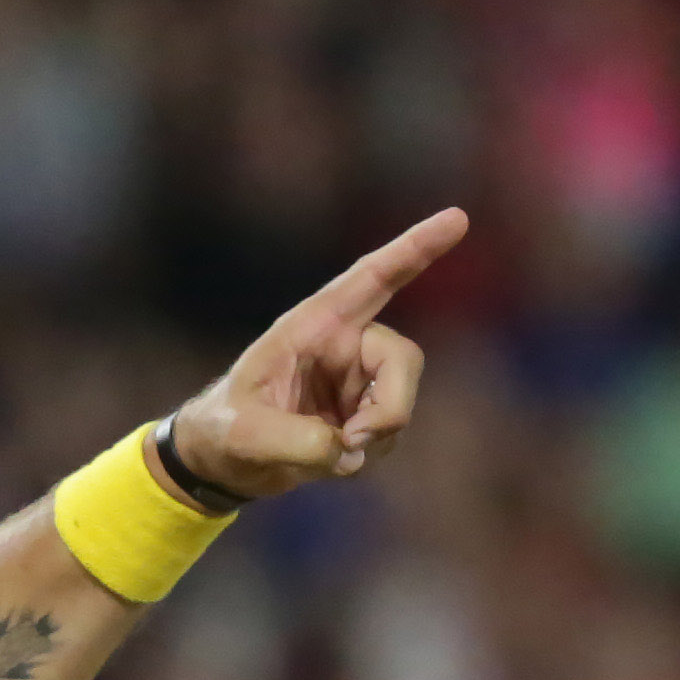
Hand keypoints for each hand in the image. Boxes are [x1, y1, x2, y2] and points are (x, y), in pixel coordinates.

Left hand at [166, 208, 467, 501]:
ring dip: (373, 437)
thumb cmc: (223, 430)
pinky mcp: (365, 413)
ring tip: (327, 454)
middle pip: (403, 359)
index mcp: (314, 325)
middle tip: (354, 441)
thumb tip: (347, 451)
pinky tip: (331, 459)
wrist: (223, 461)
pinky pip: (390, 433)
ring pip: (399, 402)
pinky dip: (366, 454)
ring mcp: (359, 380)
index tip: (457, 218)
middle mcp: (345, 345)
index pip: (371, 280)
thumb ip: (293, 440)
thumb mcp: (242, 435)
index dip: (414, 250)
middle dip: (391, 406)